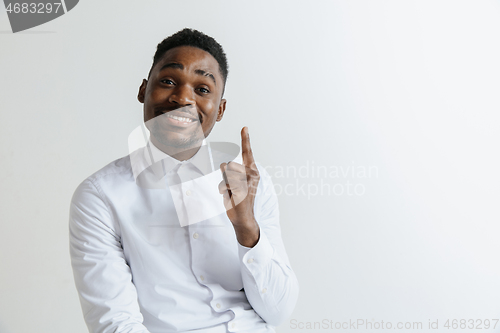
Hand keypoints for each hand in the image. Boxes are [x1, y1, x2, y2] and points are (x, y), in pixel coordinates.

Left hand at [219, 127, 259, 246]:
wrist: (242, 217)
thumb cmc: (238, 199)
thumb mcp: (234, 183)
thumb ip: (231, 172)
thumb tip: (224, 163)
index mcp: (252, 171)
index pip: (247, 153)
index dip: (245, 140)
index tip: (244, 127)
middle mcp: (252, 174)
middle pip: (229, 166)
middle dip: (226, 177)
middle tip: (232, 189)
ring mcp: (248, 182)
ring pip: (226, 172)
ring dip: (224, 183)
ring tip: (231, 192)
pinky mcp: (242, 189)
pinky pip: (225, 182)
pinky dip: (223, 190)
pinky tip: (230, 197)